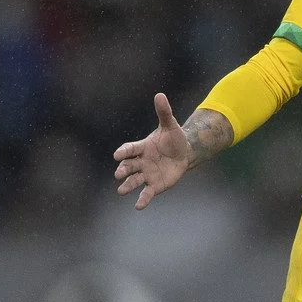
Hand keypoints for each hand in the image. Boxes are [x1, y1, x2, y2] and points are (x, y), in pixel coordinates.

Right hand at [115, 93, 192, 209]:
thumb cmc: (173, 138)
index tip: (117, 155)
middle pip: (129, 166)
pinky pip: (147, 193)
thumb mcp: (170, 125)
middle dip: (123, 170)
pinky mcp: (155, 185)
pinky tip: (138, 206)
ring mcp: (147, 174)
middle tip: (118, 174)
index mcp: (142, 147)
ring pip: (134, 181)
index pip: (130, 149)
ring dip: (127, 186)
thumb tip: (160, 95)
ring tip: (121, 191)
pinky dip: (143, 199)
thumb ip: (164, 112)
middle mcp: (141, 162)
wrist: (184, 153)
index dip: (124, 152)